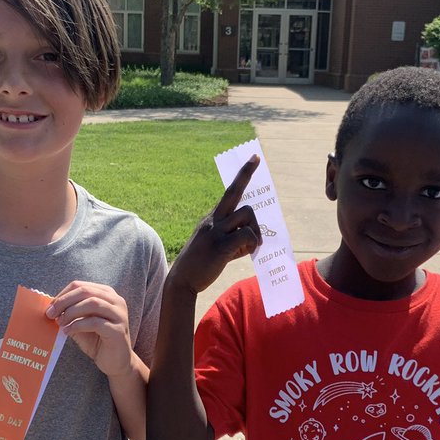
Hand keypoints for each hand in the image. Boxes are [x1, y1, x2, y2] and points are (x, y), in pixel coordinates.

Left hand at [47, 281, 133, 376]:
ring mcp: (119, 315)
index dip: (62, 295)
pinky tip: (68, 331)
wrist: (116, 361)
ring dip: (71, 312)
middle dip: (64, 301)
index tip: (50, 307)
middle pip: (85, 291)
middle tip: (51, 313)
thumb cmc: (97, 341)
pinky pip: (95, 322)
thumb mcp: (81, 323)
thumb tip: (51, 308)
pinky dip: (78, 325)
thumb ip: (70, 313)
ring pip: (92, 303)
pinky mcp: (118, 330)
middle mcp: (116, 301)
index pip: (80, 286)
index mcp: (106, 294)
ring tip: (60, 323)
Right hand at [168, 155, 261, 296]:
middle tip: (258, 163)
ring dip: (255, 230)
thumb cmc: (200, 265)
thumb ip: (232, 237)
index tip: (255, 158)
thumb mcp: (214, 245)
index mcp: (211, 218)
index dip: (244, 174)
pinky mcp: (220, 246)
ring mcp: (215, 231)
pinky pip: (247, 236)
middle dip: (247, 177)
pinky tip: (246, 253)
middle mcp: (212, 220)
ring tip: (248, 246)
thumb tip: (254, 237)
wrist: (181, 281)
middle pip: (235, 192)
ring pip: (248, 214)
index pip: (229, 192)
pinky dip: (252, 244)